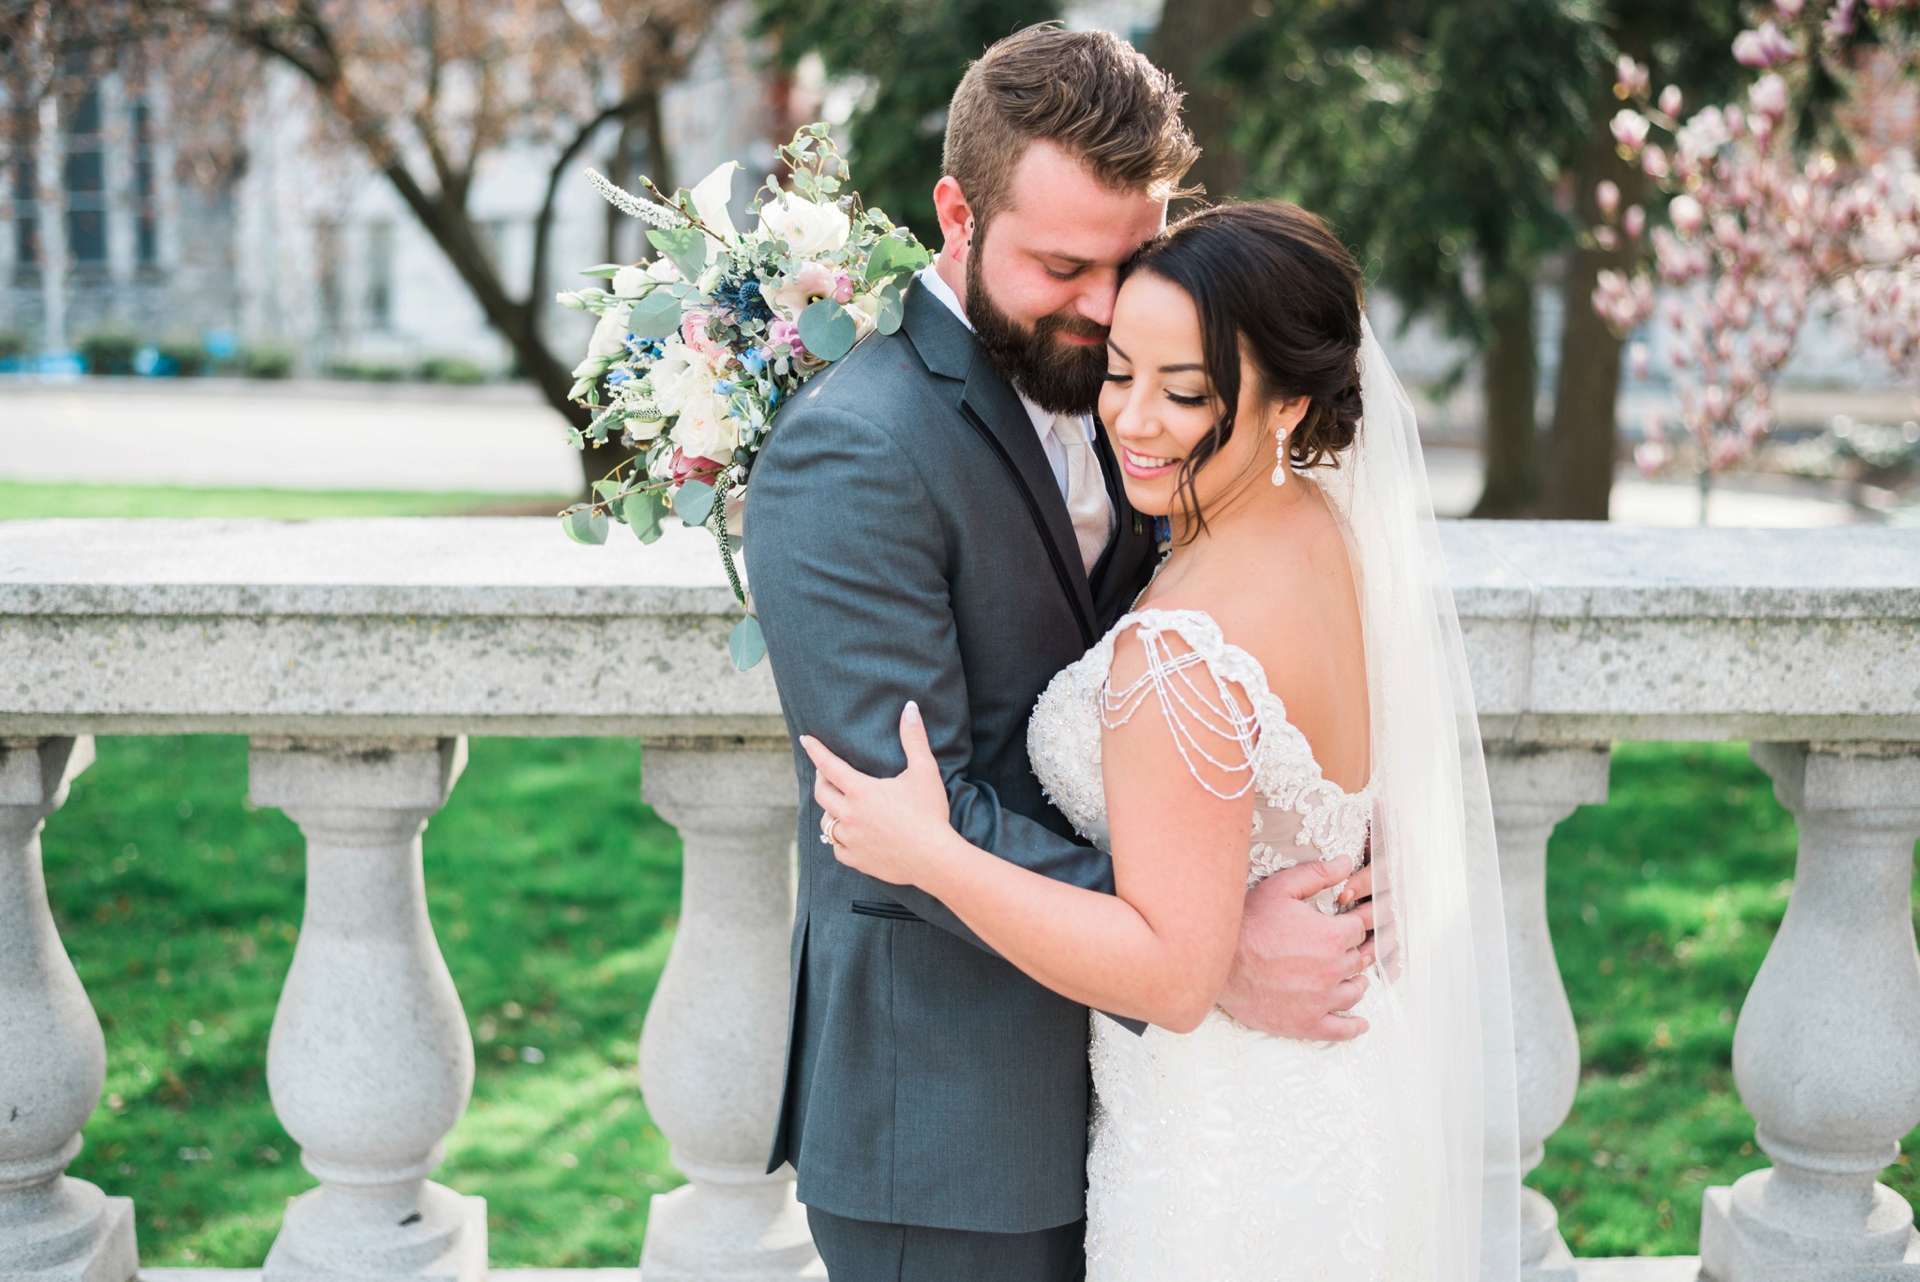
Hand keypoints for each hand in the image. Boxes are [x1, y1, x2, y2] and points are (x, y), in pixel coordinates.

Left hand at [800, 702, 955, 886]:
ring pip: (826, 823)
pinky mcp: (858, 860)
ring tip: (837, 806)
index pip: (829, 765)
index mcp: (860, 791)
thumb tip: (910, 708)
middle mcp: (849, 815)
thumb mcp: (924, 771)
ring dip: (829, 811)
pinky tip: (846, 837)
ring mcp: (851, 840)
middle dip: (821, 780)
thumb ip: (914, 738)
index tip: (805, 740)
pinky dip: (838, 840)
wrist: (934, 859)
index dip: (815, 750)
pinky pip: (837, 849)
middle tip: (826, 774)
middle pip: (821, 794)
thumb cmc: (930, 813)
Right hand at [1216, 858, 1376, 1040]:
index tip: (1345, 925)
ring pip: (1354, 991)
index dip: (1352, 924)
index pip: (1358, 929)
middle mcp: (1332, 969)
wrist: (1216, 961)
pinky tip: (1360, 1023)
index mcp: (1330, 935)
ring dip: (1356, 983)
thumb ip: (1317, 874)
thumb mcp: (1281, 888)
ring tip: (1354, 980)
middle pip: (1358, 959)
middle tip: (1346, 950)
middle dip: (1353, 951)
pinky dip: (1354, 1026)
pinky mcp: (1306, 1022)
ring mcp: (1321, 999)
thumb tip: (1345, 863)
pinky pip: (1341, 1029)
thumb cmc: (1246, 923)